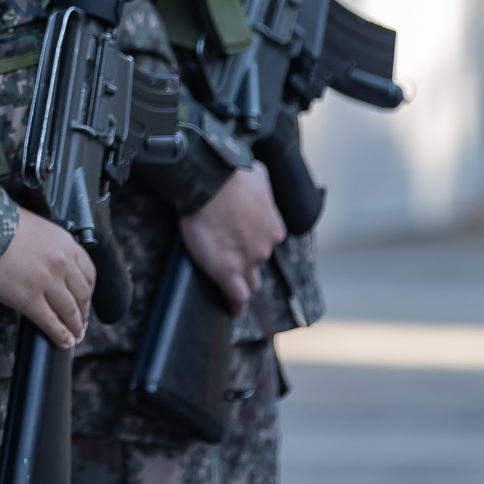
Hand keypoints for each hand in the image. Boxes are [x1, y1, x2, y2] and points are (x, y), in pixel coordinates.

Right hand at [0, 210, 96, 347]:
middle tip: (81, 324)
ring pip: (69, 312)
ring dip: (75, 328)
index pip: (88, 274)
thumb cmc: (2, 224)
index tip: (85, 302)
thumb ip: (51, 246)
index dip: (89, 293)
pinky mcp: (29, 300)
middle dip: (83, 314)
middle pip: (81, 296)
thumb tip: (52, 266)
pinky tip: (63, 341)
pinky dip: (60, 335)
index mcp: (66, 244)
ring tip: (74, 337)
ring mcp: (47, 283)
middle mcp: (62, 264)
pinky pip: (50, 323)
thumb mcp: (38, 228)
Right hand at [178, 163, 285, 312]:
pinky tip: (234, 310)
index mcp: (274, 229)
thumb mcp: (259, 177)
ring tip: (228, 280)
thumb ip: (262, 192)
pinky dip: (236, 305)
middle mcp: (265, 248)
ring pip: (247, 279)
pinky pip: (236, 296)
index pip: (266, 244)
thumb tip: (257, 188)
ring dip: (240, 279)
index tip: (243, 239)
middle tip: (229, 252)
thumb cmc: (232, 173)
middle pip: (257, 263)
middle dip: (247, 259)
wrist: (210, 180)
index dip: (253, 242)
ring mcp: (247, 262)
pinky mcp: (227, 271)